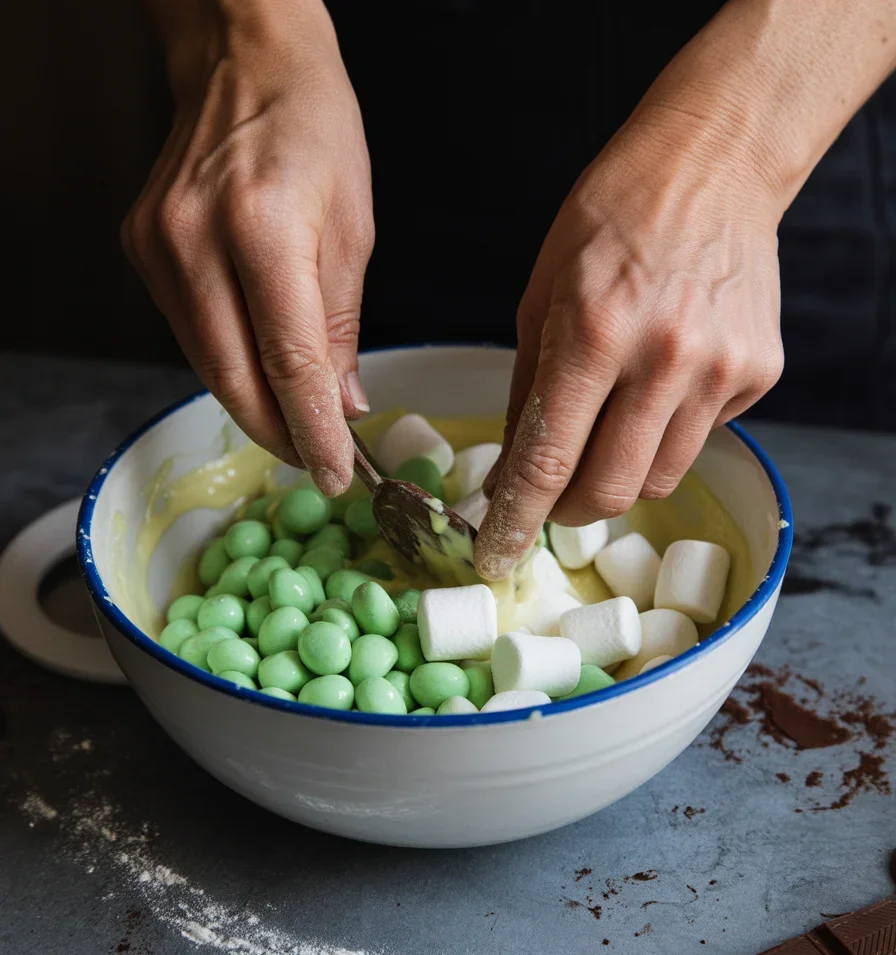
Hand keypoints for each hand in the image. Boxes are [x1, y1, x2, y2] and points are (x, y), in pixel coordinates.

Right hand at [122, 2, 372, 494]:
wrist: (244, 64)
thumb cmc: (314, 133)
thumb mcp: (354, 230)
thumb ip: (341, 327)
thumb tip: (340, 406)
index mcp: (264, 230)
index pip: (290, 364)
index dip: (314, 431)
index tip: (337, 475)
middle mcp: (198, 241)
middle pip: (236, 379)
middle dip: (280, 435)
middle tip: (316, 462)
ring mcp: (160, 247)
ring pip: (208, 365)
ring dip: (253, 406)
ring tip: (294, 425)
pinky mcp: (142, 249)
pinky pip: (189, 333)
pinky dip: (227, 363)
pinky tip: (256, 371)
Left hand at [474, 105, 783, 581]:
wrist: (715, 165)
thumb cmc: (613, 218)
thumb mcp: (541, 294)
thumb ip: (528, 389)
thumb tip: (515, 468)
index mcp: (593, 332)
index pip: (547, 460)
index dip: (515, 520)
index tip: (495, 556)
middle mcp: (663, 359)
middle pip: (608, 492)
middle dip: (567, 509)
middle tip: (550, 493)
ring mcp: (719, 371)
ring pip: (656, 481)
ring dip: (619, 474)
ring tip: (610, 424)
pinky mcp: (757, 374)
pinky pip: (699, 440)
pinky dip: (668, 432)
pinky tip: (663, 380)